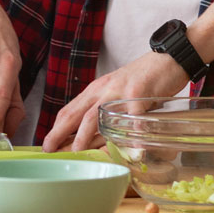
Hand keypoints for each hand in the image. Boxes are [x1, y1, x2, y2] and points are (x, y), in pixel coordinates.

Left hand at [42, 51, 187, 150]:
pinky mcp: (139, 92)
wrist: (167, 59)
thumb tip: (94, 141)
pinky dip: (131, 135)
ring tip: (78, 153)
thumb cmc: (142, 81)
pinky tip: (131, 150)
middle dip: (60, 133)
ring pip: (96, 115)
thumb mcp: (117, 94)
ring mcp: (119, 91)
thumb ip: (106, 112)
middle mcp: (103, 91)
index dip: (56, 128)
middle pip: (76, 114)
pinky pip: (133, 117)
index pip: (69, 110)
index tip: (46, 145)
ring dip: (85, 136)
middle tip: (50, 150)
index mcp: (95, 91)